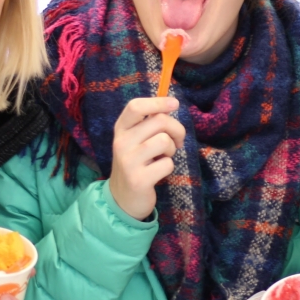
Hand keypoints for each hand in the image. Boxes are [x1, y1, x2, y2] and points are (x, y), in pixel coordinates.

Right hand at [108, 97, 185, 219]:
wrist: (122, 198)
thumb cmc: (136, 163)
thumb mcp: (136, 140)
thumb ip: (149, 123)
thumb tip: (170, 105)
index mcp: (121, 129)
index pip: (136, 107)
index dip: (158, 102)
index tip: (175, 104)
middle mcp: (121, 142)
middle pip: (159, 121)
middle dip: (177, 129)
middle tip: (178, 141)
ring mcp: (128, 161)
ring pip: (164, 141)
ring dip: (172, 149)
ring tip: (164, 156)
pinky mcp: (138, 179)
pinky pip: (167, 164)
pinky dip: (169, 167)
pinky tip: (159, 172)